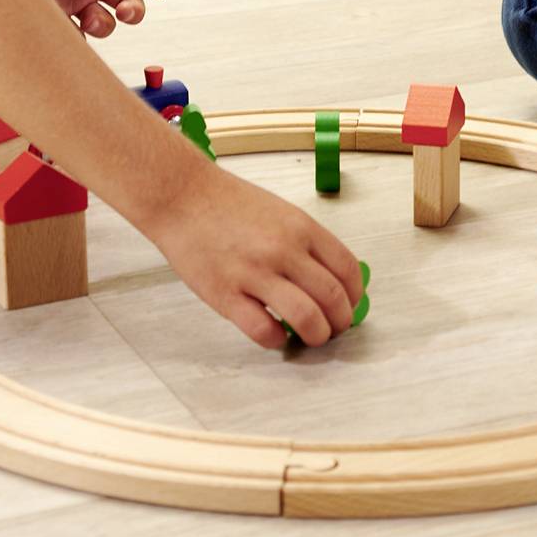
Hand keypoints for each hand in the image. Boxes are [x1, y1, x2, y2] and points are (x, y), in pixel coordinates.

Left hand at [0, 0, 167, 38]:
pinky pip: (75, 36)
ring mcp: (76, 0)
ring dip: (104, 25)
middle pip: (129, 2)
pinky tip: (67, 34)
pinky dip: (76, 40)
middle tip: (124, 13)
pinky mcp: (56, 16)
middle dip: (134, 11)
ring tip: (88, 20)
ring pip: (105, 23)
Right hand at [141, 160, 363, 347]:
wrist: (182, 196)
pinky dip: (277, 340)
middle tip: (334, 329)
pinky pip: (263, 330)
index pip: (347, 269)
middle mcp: (283, 249)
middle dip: (340, 323)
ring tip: (311, 338)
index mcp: (301, 227)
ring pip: (306, 318)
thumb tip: (330, 278)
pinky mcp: (226, 294)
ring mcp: (254, 273)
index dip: (355, 295)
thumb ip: (306, 242)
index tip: (349, 306)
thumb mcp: (281, 211)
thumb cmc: (228, 203)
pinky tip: (274, 335)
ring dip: (316, 336)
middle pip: (333, 298)